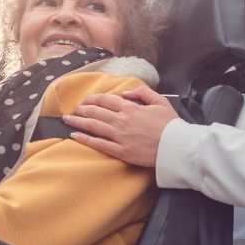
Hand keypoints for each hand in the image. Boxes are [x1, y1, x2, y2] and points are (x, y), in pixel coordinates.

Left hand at [62, 85, 180, 166]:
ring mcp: (120, 136)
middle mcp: (122, 121)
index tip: (85, 101)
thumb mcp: (160, 101)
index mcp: (131, 108)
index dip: (93, 100)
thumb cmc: (170, 125)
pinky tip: (75, 136)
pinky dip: (85, 139)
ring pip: (94, 126)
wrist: (177, 146)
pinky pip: (99, 144)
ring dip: (78, 122)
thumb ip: (142, 93)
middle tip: (72, 111)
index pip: (106, 101)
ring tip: (67, 120)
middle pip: (95, 112)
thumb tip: (125, 93)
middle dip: (81, 110)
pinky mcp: (121, 151)